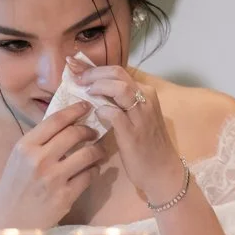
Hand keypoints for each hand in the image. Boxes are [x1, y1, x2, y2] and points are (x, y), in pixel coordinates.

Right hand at [0, 103, 104, 228]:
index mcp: (25, 147)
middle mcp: (39, 160)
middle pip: (76, 133)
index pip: (56, 120)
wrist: (7, 222)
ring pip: (89, 153)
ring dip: (98, 150)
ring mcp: (53, 178)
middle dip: (90, 130)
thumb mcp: (19, 159)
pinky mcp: (65, 196)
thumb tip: (67, 121)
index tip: (86, 107)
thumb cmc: (14, 187)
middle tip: (93, 133)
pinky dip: (94, 171)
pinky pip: (90, 175)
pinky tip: (91, 171)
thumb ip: (39, 142)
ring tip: (97, 152)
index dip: (75, 110)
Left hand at [67, 55, 190, 214]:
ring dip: (98, 86)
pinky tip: (94, 112)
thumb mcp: (135, 118)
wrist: (162, 170)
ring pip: (119, 89)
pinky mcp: (133, 132)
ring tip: (83, 91)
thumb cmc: (146, 145)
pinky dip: (102, 110)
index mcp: (145, 94)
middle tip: (73, 74)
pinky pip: (116, 114)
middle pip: (117, 74)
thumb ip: (118, 104)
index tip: (73, 64)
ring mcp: (141, 115)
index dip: (92, 67)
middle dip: (91, 72)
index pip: (117, 72)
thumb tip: (91, 93)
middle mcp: (145, 99)